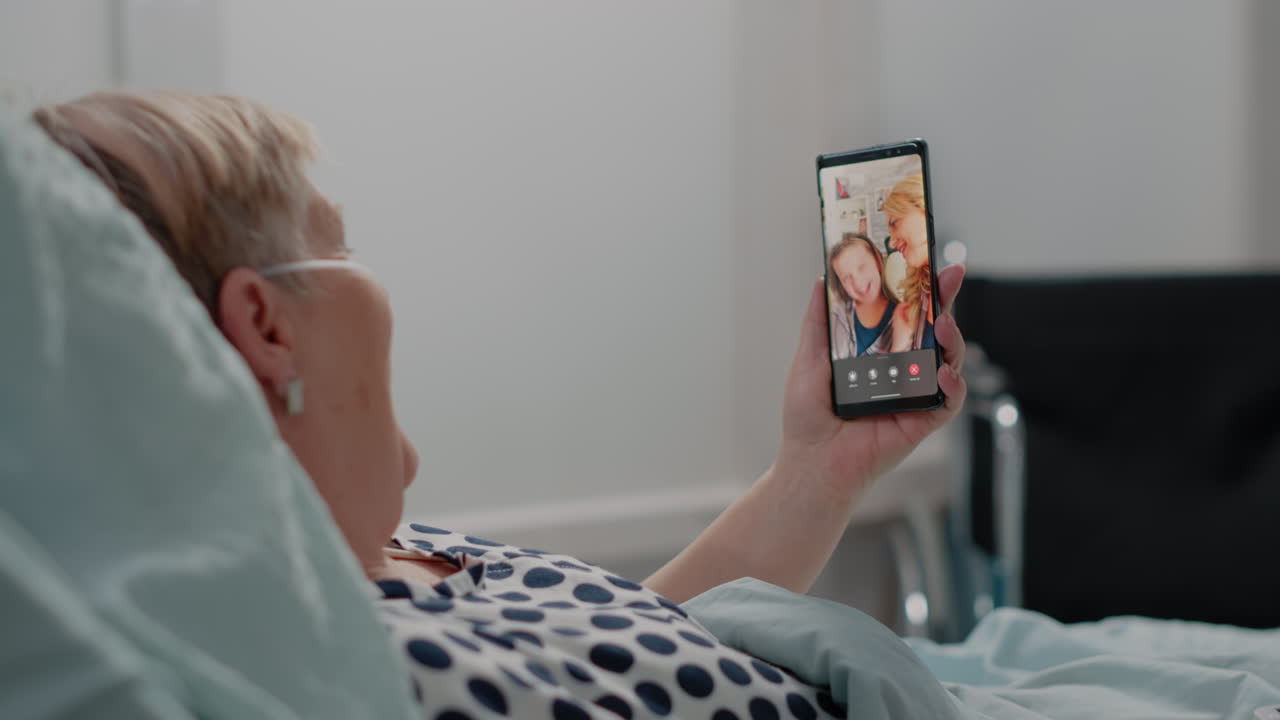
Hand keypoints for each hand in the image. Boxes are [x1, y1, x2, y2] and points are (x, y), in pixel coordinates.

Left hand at [778, 264, 966, 497]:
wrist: (812, 459)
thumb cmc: (808, 414)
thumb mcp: (809, 358)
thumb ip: (819, 321)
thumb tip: (821, 279)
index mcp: (879, 352)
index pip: (907, 315)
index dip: (924, 289)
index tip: (935, 262)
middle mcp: (901, 370)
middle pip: (934, 330)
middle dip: (947, 301)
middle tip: (951, 276)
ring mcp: (915, 394)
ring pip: (949, 360)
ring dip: (953, 340)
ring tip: (944, 326)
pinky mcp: (923, 421)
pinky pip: (950, 401)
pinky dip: (953, 385)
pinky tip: (942, 373)